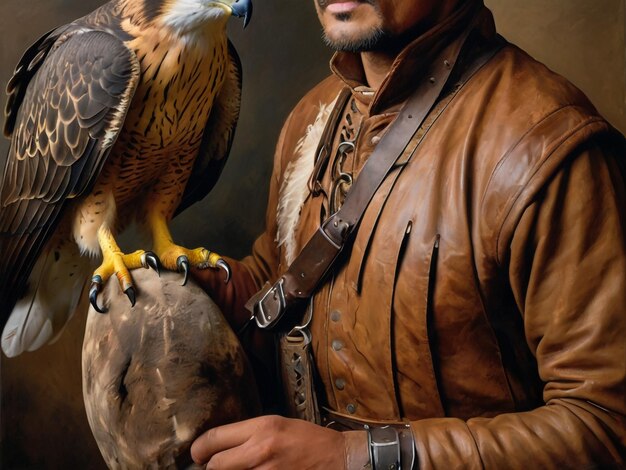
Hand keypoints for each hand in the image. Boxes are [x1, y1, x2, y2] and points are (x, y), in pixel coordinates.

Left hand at [191, 415, 346, 468]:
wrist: (335, 458)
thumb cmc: (307, 440)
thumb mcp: (276, 424)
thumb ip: (248, 433)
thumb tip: (219, 444)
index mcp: (262, 427)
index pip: (215, 438)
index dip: (199, 448)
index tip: (197, 453)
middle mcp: (261, 450)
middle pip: (215, 466)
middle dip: (211, 467)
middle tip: (214, 466)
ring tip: (235, 469)